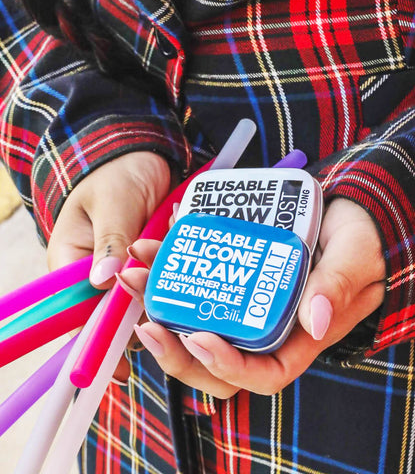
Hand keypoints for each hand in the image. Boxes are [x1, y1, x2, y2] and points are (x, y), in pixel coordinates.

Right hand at [47, 151, 171, 381]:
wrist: (142, 155)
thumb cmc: (118, 172)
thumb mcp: (113, 202)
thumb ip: (110, 239)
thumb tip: (103, 282)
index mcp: (74, 261)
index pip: (77, 313)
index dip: (95, 342)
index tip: (118, 368)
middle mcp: (97, 272)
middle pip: (112, 316)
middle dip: (138, 322)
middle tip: (168, 325)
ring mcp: (125, 269)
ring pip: (139, 303)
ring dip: (160, 303)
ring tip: (185, 301)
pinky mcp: (148, 262)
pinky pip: (158, 284)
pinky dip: (171, 286)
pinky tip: (191, 285)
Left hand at [120, 198, 385, 397]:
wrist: (341, 212)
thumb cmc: (357, 240)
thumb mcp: (355, 258)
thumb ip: (337, 286)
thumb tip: (313, 321)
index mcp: (297, 337)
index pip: (260, 374)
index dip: (225, 367)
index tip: (198, 338)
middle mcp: (264, 328)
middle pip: (212, 361)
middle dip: (173, 348)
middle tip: (145, 318)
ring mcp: (243, 304)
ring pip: (193, 321)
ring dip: (159, 303)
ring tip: (135, 274)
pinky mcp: (231, 277)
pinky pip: (195, 284)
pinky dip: (171, 268)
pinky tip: (154, 245)